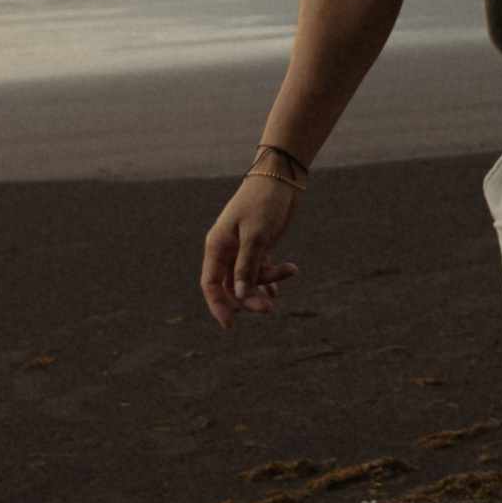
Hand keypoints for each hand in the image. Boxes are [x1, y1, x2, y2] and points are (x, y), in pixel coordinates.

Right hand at [201, 172, 302, 326]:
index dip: (217, 306)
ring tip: (291, 269)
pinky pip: (261, 269)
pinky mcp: (260, 244)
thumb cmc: (263, 202)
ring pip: (250, 277)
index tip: (230, 325)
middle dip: (250, 298)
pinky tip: (278, 290)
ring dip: (268, 279)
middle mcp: (227, 249)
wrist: (281, 178)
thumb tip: (240, 295)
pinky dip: (270, 279)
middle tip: (269, 308)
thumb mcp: (256, 234)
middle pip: (233, 286)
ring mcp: (243, 248)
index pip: (210, 284)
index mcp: (217, 246)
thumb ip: (248, 265)